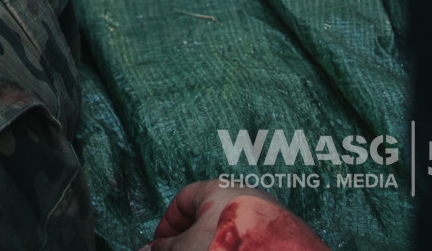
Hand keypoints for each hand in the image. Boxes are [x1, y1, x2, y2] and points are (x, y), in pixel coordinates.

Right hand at [144, 182, 329, 250]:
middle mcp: (244, 195)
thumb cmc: (232, 245)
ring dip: (214, 245)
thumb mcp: (186, 248)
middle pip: (206, 218)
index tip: (160, 245)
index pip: (181, 201)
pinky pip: (250, 240)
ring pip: (229, 230)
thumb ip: (165, 248)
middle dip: (191, 240)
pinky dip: (238, 247)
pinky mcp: (282, 236)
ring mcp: (266, 216)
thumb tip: (149, 250)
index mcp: (217, 188)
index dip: (166, 226)